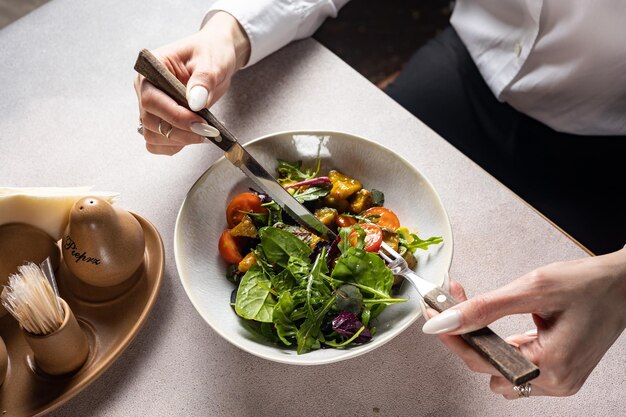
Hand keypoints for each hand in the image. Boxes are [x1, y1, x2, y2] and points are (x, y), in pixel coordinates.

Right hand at [134, 12, 249, 154]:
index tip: (200, 123)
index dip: (176, 116)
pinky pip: (158, 143)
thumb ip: (203, 80)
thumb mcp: (212, 61)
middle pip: (151, 122)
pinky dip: (176, 145)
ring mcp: (152, 106)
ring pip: (153, 136)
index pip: (152, 100)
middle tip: (209, 131)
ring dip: (179, 141)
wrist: (216, 59)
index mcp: (151, 69)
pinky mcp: (160, 119)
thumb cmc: (211, 52)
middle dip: (181, 131)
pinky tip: (194, 136)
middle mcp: (146, 89)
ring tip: (205, 132)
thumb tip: (195, 102)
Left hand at [422, 248, 625, 398]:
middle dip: (466, 334)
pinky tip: (496, 320)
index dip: (452, 337)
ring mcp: (560, 380)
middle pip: (488, 367)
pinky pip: (518, 364)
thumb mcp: (531, 289)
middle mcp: (556, 382)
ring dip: (484, 339)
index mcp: (551, 366)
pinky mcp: (560, 371)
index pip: (482, 362)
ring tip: (474, 306)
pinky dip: (502, 343)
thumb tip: (445, 322)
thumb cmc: (589, 284)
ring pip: (501, 367)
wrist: (624, 285)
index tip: (433, 314)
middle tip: (453, 301)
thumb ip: (484, 309)